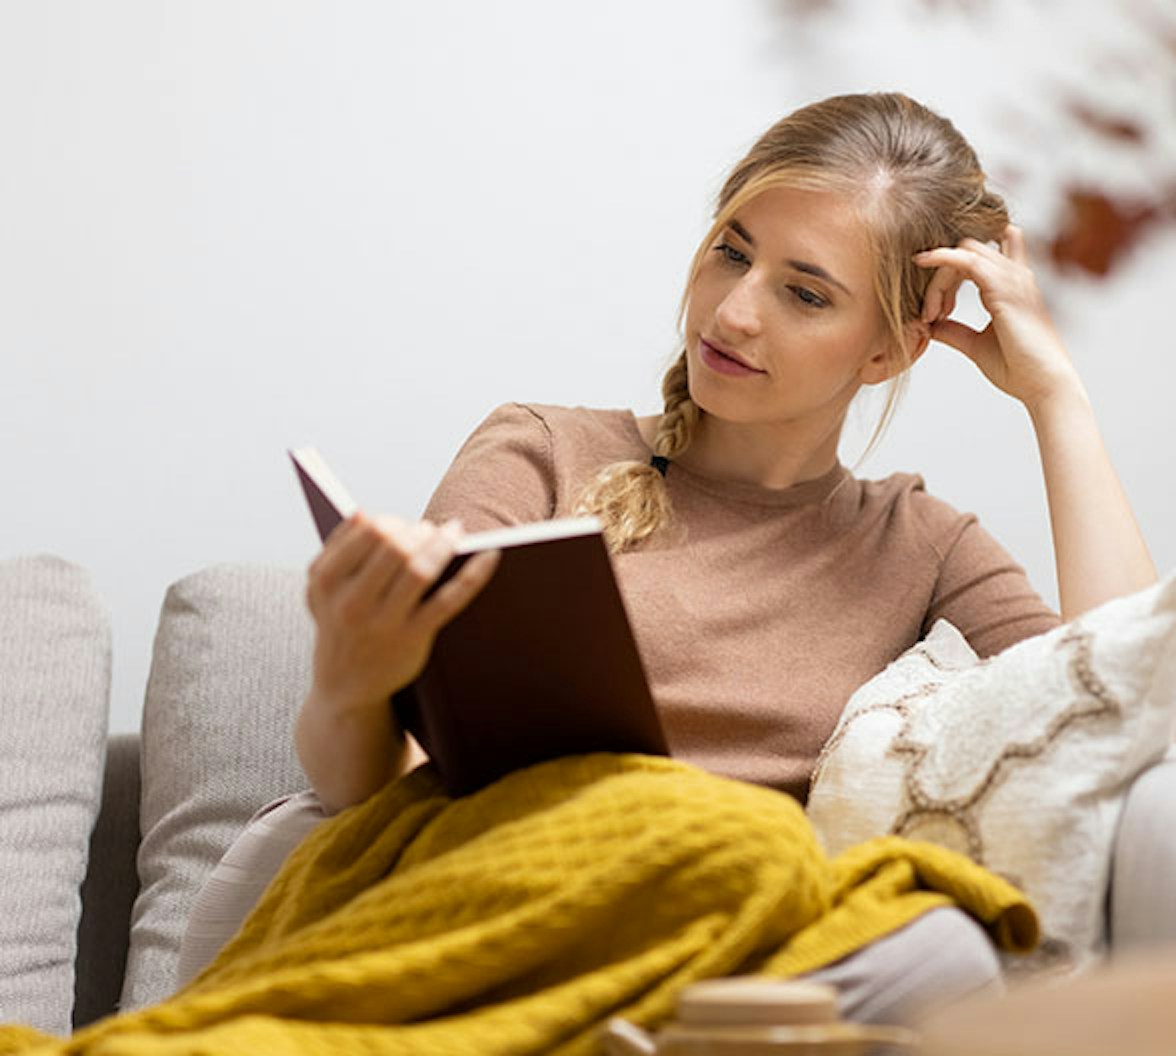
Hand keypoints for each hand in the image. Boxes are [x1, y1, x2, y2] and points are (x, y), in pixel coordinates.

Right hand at [305, 512, 499, 713]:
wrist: (343, 687)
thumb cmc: (340, 624)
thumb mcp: (321, 591)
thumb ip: (335, 550)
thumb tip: (364, 514)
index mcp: (326, 581)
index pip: (366, 530)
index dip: (392, 520)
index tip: (404, 523)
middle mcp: (352, 602)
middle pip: (394, 547)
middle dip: (418, 530)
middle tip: (431, 529)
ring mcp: (384, 622)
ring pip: (421, 570)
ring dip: (443, 544)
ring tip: (455, 533)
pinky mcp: (413, 638)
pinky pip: (449, 599)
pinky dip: (474, 574)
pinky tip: (490, 555)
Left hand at [913, 224, 1079, 410]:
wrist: (1043, 383)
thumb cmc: (1017, 367)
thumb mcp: (976, 345)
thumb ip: (953, 331)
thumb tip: (929, 325)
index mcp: (1012, 286)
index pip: (982, 254)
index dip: (950, 271)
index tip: (934, 311)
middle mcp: (1014, 275)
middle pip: (969, 251)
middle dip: (941, 275)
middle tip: (930, 316)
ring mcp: (1011, 278)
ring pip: (964, 253)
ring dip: (937, 278)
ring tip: (929, 313)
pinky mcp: (1003, 288)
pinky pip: (966, 260)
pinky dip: (942, 259)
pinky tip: (923, 262)